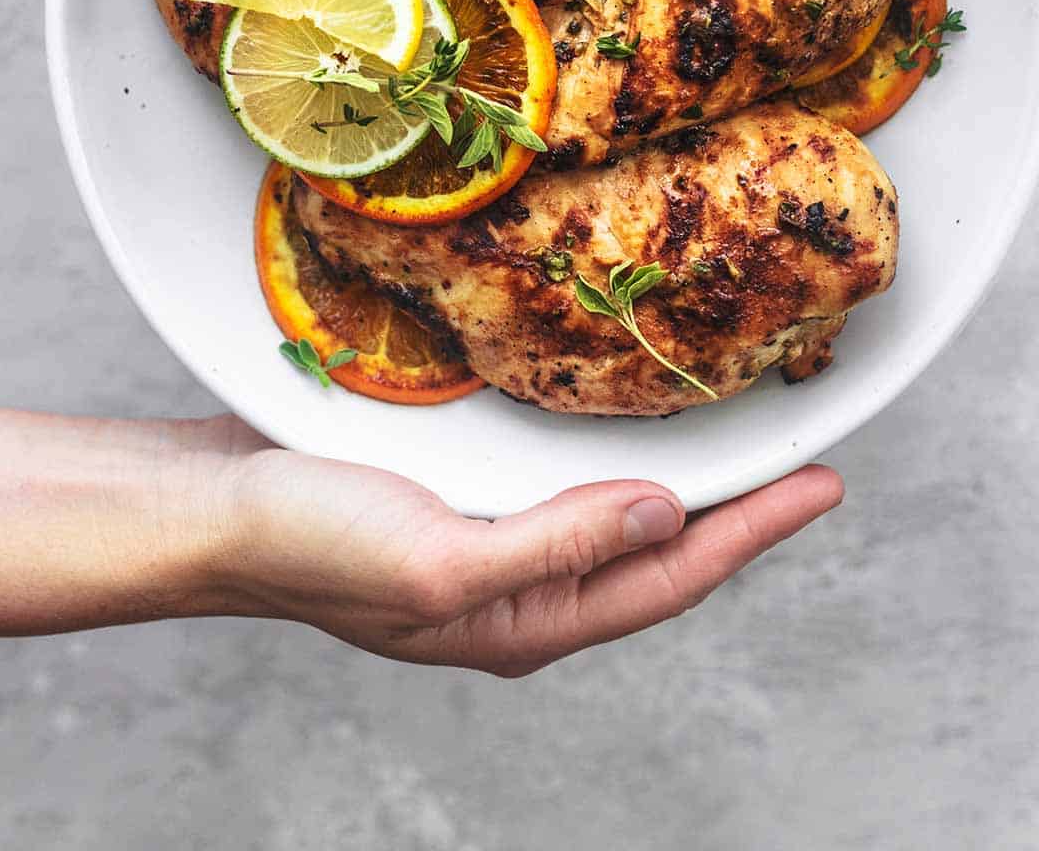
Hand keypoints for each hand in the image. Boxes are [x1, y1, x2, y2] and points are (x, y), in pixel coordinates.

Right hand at [211, 419, 840, 673]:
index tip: (825, 486)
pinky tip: (620, 420)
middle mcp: (520, 585)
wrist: (213, 508)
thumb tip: (667, 516)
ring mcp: (489, 540)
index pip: (669, 576)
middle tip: (809, 464)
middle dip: (736, 512)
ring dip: (677, 477)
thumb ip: (559, 545)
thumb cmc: (312, 543)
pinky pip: (559, 477)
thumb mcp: (441, 561)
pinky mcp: (458, 492)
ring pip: (611, 511)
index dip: (753, 532)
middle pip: (655, 551)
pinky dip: (607, 450)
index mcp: (524, 618)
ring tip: (740, 440)